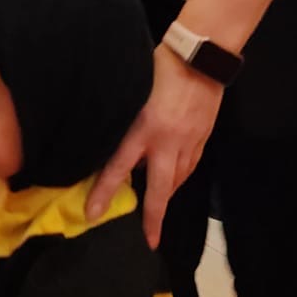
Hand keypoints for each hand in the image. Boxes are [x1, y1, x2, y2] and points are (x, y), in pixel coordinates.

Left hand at [88, 45, 223, 248]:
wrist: (202, 55)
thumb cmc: (162, 64)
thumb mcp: (132, 90)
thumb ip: (124, 117)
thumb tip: (110, 134)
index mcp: (145, 128)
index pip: (119, 167)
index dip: (104, 192)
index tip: (92, 215)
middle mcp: (168, 141)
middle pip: (160, 189)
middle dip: (154, 217)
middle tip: (150, 240)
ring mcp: (190, 142)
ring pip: (178, 180)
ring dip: (166, 197)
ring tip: (156, 212)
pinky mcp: (204, 138)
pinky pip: (190, 166)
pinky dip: (179, 178)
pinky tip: (173, 182)